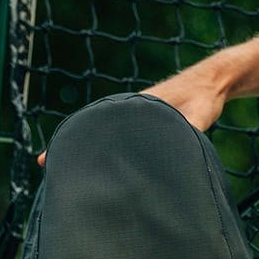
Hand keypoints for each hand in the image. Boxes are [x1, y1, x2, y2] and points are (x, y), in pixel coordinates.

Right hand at [37, 59, 230, 165]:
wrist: (213, 82)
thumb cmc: (204, 97)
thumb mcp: (197, 116)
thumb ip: (189, 131)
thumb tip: (184, 147)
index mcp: (133, 109)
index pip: (93, 126)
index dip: (70, 142)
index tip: (46, 159)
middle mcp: (129, 113)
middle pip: (93, 134)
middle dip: (72, 151)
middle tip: (47, 169)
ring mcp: (135, 120)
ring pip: (105, 138)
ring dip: (89, 152)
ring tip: (71, 176)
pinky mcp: (145, 128)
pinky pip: (120, 140)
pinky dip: (108, 152)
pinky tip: (104, 168)